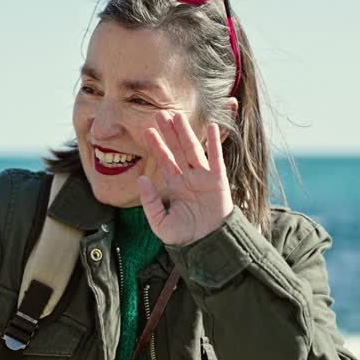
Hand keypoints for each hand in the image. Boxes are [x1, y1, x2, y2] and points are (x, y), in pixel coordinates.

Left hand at [137, 111, 233, 246]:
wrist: (208, 245)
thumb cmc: (185, 236)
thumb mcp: (160, 223)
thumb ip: (149, 202)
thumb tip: (141, 180)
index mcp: (175, 186)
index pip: (164, 161)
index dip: (157, 145)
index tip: (147, 130)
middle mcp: (189, 178)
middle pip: (177, 150)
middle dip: (169, 132)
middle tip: (160, 113)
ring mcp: (204, 177)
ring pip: (193, 149)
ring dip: (185, 133)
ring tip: (177, 115)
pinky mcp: (218, 180)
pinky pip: (216, 158)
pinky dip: (215, 142)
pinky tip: (211, 126)